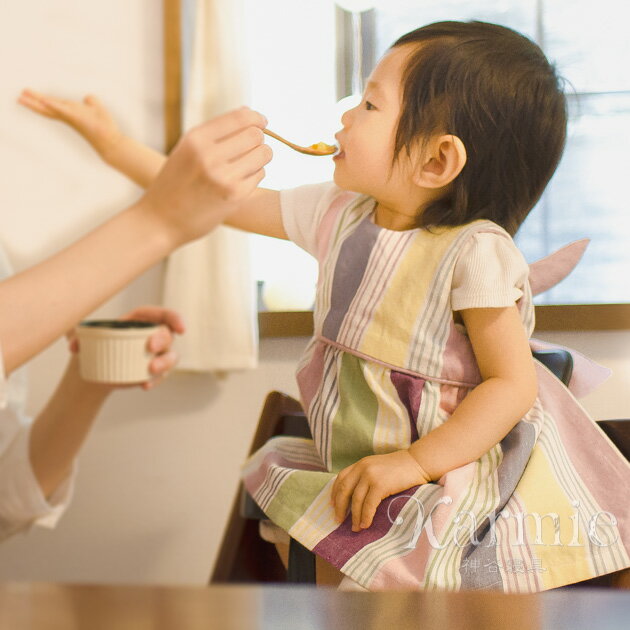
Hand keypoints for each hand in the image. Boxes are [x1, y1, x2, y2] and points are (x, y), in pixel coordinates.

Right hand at [18, 89, 121, 161]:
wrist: (111, 141)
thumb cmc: (104, 126)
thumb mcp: (97, 108)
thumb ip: (91, 101)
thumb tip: (88, 97)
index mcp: (71, 112)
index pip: (53, 105)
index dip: (41, 100)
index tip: (27, 94)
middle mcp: (68, 116)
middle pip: (47, 107)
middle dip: (33, 101)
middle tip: (19, 96)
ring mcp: (71, 117)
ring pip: (51, 108)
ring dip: (36, 102)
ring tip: (22, 97)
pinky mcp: (77, 118)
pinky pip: (63, 110)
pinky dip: (54, 105)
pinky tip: (45, 101)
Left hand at [68, 306, 184, 390]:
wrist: (90, 369)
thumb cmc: (89, 346)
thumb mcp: (81, 335)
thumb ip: (75, 333)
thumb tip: (73, 341)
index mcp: (140, 320)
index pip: (163, 315)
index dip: (175, 319)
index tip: (180, 328)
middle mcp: (152, 335)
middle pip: (167, 335)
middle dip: (163, 340)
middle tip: (149, 348)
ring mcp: (156, 355)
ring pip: (172, 356)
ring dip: (165, 363)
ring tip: (150, 369)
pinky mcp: (153, 371)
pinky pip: (163, 375)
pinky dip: (156, 380)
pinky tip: (144, 385)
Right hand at [138, 106, 271, 245]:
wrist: (160, 221)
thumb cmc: (175, 184)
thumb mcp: (186, 150)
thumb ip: (215, 133)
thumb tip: (251, 113)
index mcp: (195, 139)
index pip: (240, 117)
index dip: (257, 118)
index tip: (262, 123)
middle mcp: (209, 156)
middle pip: (255, 135)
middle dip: (258, 139)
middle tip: (251, 148)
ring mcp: (224, 178)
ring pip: (263, 154)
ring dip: (260, 157)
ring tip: (247, 163)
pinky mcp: (236, 196)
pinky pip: (260, 175)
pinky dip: (254, 175)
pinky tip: (240, 181)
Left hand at [331, 450, 430, 531]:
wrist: (417, 462)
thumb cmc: (400, 467)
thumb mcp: (378, 466)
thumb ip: (366, 475)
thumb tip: (356, 495)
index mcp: (361, 464)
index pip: (341, 478)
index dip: (334, 493)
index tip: (332, 504)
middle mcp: (362, 468)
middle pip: (344, 490)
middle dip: (340, 507)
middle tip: (338, 520)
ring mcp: (371, 476)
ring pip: (355, 500)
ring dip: (354, 516)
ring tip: (355, 528)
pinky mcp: (380, 485)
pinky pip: (368, 505)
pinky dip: (365, 516)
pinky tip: (365, 524)